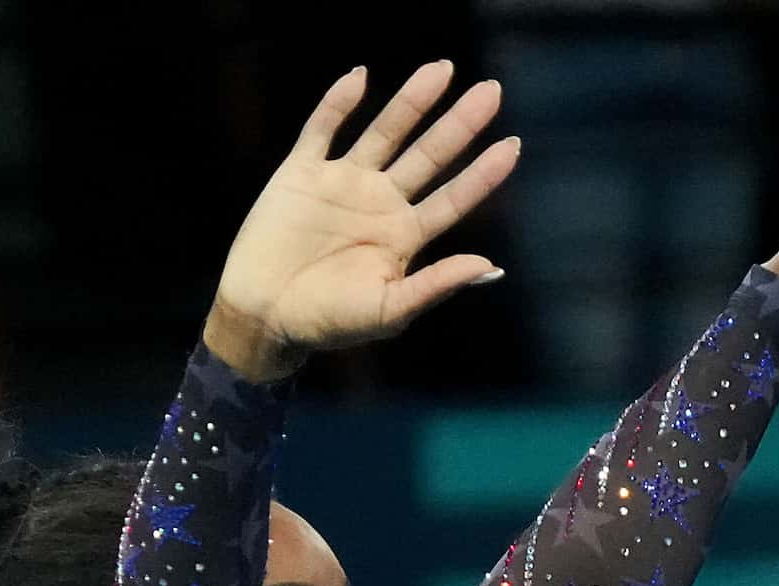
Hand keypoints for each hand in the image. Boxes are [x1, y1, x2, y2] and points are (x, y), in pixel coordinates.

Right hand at [204, 62, 521, 379]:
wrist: (265, 316)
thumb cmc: (331, 322)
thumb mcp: (391, 310)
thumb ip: (437, 285)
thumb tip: (489, 265)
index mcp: (406, 236)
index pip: (454, 197)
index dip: (483, 173)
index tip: (513, 146)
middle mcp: (381, 203)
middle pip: (429, 155)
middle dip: (459, 123)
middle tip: (492, 90)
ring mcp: (343, 184)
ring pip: (384, 133)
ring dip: (412, 102)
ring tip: (442, 69)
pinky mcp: (302, 174)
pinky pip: (322, 129)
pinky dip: (339, 104)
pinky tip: (361, 78)